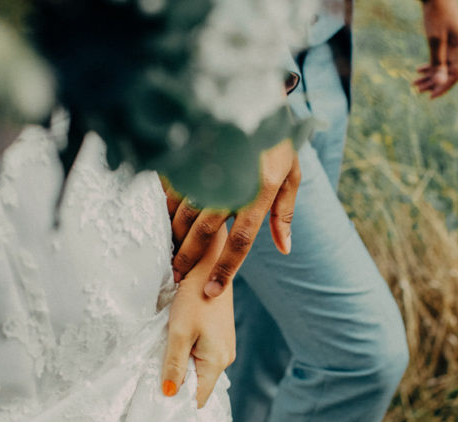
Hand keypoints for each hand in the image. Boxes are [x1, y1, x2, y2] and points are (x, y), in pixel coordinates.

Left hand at [161, 225, 234, 407]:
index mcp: (217, 361)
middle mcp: (225, 357)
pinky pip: (201, 355)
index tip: (157, 400)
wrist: (209, 266)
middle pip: (199, 384)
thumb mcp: (178, 333)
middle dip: (178, 384)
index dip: (179, 402)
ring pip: (199, 369)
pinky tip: (174, 344)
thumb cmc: (194, 298)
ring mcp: (223, 346)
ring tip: (162, 358)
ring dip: (181, 367)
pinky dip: (187, 354)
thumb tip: (169, 394)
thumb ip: (174, 365)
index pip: (199, 398)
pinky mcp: (219, 336)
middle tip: (153, 378)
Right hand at [166, 137, 300, 297]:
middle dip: (189, 258)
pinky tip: (166, 220)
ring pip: (184, 212)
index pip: (241, 240)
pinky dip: (168, 207)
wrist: (257, 95)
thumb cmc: (278, 140)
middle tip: (179, 275)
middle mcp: (233, 182)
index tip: (212, 290)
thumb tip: (284, 248)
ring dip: (176, 236)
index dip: (225, 269)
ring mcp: (210, 168)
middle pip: (204, 232)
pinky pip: (174, 189)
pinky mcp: (194, 157)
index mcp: (261, 190)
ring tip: (172, 251)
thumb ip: (283, 214)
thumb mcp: (291, 174)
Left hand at [412, 0, 457, 98]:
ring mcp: (454, 44)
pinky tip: (418, 70)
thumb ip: (437, 62)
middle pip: (449, 72)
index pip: (456, 74)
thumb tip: (440, 84)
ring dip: (429, 76)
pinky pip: (440, 58)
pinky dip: (430, 65)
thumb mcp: (434, 39)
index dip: (443, 87)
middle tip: (416, 90)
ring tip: (414, 83)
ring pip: (443, 66)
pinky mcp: (447, 41)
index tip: (430, 97)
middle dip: (433, 83)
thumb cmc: (436, 14)